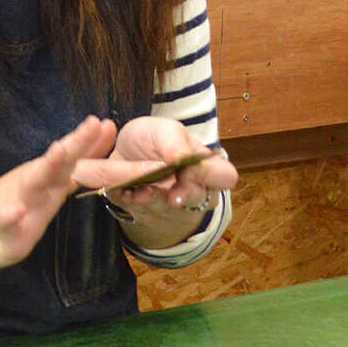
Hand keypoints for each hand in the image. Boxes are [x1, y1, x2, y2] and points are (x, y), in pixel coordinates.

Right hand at [0, 115, 117, 271]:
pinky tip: (14, 212)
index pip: (73, 157)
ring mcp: (18, 206)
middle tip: (91, 125)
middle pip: (57, 162)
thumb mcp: (51, 184)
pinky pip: (4, 223)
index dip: (90, 142)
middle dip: (75, 144)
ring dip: (46, 168)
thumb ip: (78, 161)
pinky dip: (8, 217)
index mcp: (50, 180)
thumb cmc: (16, 206)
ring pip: (32, 184)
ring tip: (58, 152)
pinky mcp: (2, 231)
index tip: (108, 123)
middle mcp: (35, 186)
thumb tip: (105, 129)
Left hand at [71, 116, 238, 233]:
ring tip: (140, 190)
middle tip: (167, 190)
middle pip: (199, 200)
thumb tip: (182, 158)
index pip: (225, 176)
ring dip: (153, 200)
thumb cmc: (151, 139)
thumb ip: (173, 141)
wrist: (122, 154)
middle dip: (180, 195)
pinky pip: (142, 215)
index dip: (209, 175)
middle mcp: (195, 191)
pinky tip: (126, 192)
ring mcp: (173, 208)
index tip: (187, 169)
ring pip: (169, 212)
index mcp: (206, 166)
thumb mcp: (162, 129)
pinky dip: (132, 202)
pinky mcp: (148, 217)